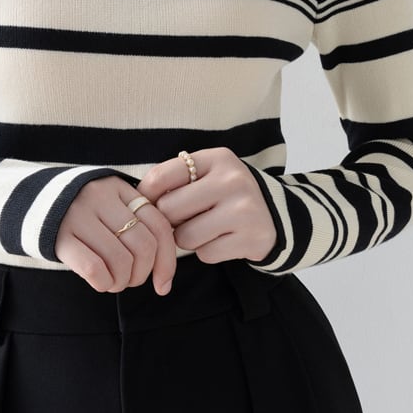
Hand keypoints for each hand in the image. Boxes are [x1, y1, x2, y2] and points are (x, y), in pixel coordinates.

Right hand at [55, 175, 176, 295]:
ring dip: (122, 282)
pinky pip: (94, 268)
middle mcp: (100, 196)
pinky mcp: (59, 235)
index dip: (167, 261)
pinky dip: (103, 283)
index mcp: (119, 188)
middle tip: (131, 280)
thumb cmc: (82, 212)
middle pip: (143, 245)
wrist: (31, 201)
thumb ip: (136, 222)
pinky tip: (100, 283)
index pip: (158, 225)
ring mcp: (78, 214)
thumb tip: (164, 271)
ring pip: (120, 260)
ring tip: (113, 282)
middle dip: (142, 274)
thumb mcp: (109, 205)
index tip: (163, 284)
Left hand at [135, 147, 276, 263]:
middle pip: (169, 209)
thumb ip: (174, 180)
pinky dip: (207, 251)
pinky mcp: (251, 239)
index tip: (145, 203)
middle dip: (169, 219)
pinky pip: (205, 254)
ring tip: (204, 228)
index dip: (145, 194)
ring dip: (187, 238)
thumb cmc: (225, 194)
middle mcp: (232, 180)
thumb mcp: (205, 174)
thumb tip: (137, 201)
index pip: (161, 176)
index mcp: (216, 158)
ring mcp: (244, 210)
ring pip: (185, 236)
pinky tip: (221, 239)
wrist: (276, 215)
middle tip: (181, 218)